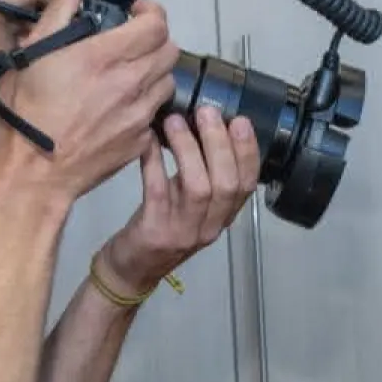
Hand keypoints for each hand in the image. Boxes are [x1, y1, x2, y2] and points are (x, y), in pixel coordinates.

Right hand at [0, 0, 179, 204]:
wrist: (32, 173)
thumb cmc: (26, 114)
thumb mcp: (32, 54)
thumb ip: (58, 13)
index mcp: (105, 57)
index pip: (156, 23)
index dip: (151, 13)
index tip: (136, 14)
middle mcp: (131, 83)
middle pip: (170, 51)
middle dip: (156, 41)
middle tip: (134, 44)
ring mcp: (139, 115)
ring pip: (168, 83)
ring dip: (154, 74)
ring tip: (129, 76)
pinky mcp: (140, 141)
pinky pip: (156, 116)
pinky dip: (145, 108)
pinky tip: (122, 109)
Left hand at [99, 103, 261, 294]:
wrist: (132, 269)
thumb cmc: (165, 227)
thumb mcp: (191, 204)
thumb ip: (204, 174)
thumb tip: (206, 124)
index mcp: (223, 216)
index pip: (247, 184)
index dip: (248, 152)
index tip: (240, 120)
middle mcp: (210, 226)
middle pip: (227, 184)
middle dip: (220, 144)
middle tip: (206, 111)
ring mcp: (184, 232)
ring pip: (198, 188)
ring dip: (189, 150)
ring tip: (175, 121)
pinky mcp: (156, 232)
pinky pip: (157, 191)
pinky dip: (155, 162)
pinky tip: (149, 140)